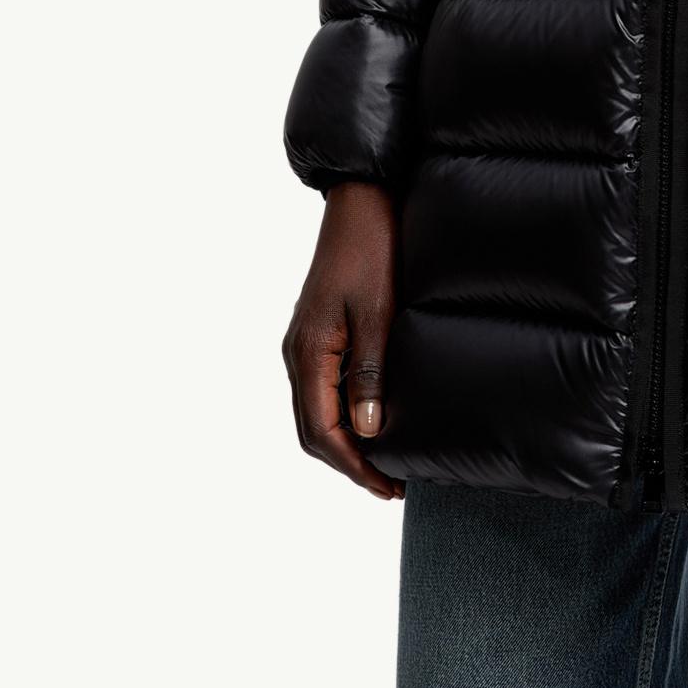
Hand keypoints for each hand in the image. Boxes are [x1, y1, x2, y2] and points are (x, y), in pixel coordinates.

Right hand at [282, 180, 402, 500]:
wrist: (361, 200)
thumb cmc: (372, 249)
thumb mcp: (379, 314)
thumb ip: (371, 373)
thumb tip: (367, 431)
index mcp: (308, 352)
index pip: (322, 431)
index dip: (353, 466)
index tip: (386, 488)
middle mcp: (297, 353)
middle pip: (312, 430)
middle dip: (347, 463)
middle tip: (389, 483)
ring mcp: (303, 343)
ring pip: (314, 411)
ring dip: (344, 441)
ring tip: (384, 460)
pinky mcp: (316, 333)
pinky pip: (320, 388)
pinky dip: (341, 413)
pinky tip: (371, 416)